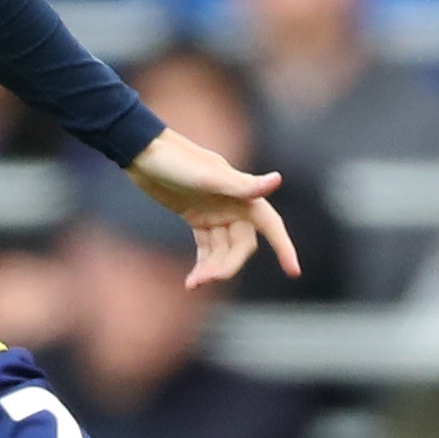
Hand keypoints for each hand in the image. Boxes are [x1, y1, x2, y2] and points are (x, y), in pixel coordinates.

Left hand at [124, 127, 301, 288]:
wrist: (144, 153)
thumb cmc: (177, 161)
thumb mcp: (207, 176)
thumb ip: (242, 184)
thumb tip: (277, 181)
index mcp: (242, 194)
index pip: (271, 225)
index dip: (284, 247)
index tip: (294, 272)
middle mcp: (233, 205)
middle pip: (242, 245)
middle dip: (228, 265)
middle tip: (206, 280)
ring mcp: (215, 213)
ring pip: (223, 250)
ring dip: (212, 268)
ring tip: (193, 283)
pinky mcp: (197, 217)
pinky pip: (207, 247)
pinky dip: (202, 263)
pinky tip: (192, 280)